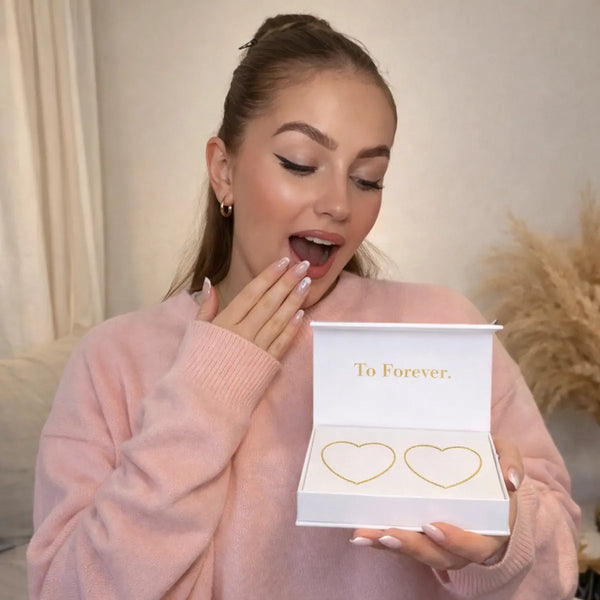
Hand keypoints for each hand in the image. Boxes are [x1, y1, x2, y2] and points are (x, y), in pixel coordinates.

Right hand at [195, 257, 310, 359]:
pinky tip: (302, 314)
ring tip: (307, 284)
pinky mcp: (266, 365)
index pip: (252, 292)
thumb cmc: (195, 365)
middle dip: (287, 282)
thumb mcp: (196, 332)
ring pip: (279, 320)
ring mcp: (256, 349)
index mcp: (225, 322)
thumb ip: (206, 307)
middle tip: (303, 266)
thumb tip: (210, 282)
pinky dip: (292, 328)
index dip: (269, 276)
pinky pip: (282, 343)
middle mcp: (243, 332)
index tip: (283, 261)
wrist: (201, 401)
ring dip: (294, 300)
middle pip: (269, 302)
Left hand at [350, 438, 522, 569]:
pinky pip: (403, 543)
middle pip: (441, 556)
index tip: (432, 527)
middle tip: (387, 533)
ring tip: (364, 535)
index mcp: (492, 528)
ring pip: (418, 554)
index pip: (477, 545)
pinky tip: (360, 534)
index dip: (456, 540)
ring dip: (390, 546)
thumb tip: (510, 480)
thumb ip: (510, 461)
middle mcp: (467, 544)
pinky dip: (381, 541)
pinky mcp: (422, 536)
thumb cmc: (492, 465)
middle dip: (413, 547)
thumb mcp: (504, 454)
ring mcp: (442, 543)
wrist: (482, 473)